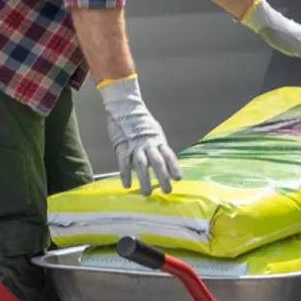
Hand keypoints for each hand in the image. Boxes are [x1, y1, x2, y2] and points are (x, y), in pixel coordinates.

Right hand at [99, 76, 182, 196]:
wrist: (125, 107)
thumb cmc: (140, 119)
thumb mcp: (154, 130)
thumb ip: (158, 144)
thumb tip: (164, 159)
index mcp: (158, 140)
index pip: (169, 155)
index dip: (174, 167)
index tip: (178, 179)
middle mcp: (149, 144)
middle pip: (158, 163)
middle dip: (163, 178)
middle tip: (167, 191)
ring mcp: (135, 146)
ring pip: (142, 165)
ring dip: (145, 180)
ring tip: (147, 193)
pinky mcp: (122, 147)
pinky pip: (124, 163)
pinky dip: (125, 174)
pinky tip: (127, 185)